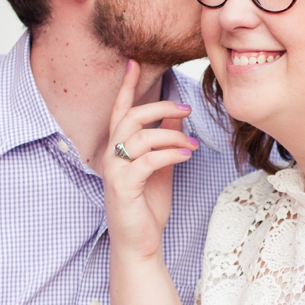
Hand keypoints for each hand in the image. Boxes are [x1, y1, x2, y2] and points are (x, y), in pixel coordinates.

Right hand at [101, 59, 199, 260]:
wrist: (140, 242)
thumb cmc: (147, 205)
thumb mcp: (162, 166)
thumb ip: (166, 139)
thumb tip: (179, 113)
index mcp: (119, 149)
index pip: (120, 111)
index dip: (127, 86)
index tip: (133, 62)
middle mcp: (111, 156)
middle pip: (130, 118)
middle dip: (159, 108)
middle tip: (187, 108)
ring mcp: (115, 172)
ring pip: (140, 138)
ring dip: (171, 135)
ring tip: (192, 144)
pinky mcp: (123, 188)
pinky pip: (146, 162)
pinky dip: (169, 155)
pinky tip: (187, 155)